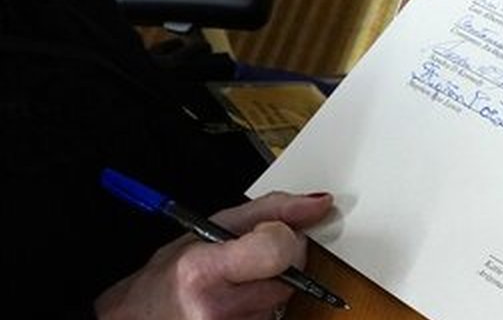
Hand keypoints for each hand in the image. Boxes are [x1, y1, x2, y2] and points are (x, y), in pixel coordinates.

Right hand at [95, 191, 332, 319]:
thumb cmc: (171, 275)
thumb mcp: (211, 226)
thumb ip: (272, 209)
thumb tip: (320, 204)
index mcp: (204, 272)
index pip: (279, 250)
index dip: (285, 236)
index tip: (272, 232)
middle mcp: (218, 310)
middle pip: (291, 276)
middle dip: (282, 260)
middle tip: (250, 259)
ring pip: (287, 299)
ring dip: (274, 285)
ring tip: (238, 283)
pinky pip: (276, 315)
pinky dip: (266, 305)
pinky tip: (241, 302)